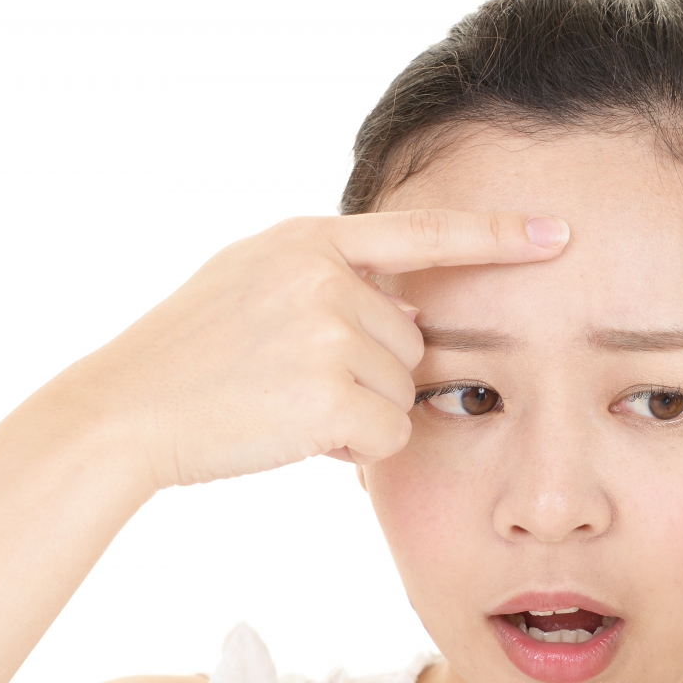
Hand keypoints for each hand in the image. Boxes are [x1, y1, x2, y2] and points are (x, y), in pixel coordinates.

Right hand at [60, 210, 569, 488]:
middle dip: (370, 376)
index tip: (558, 234)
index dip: (496, 236)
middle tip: (290, 385)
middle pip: (413, 341)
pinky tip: (293, 435)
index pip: (423, 232)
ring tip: (282, 406)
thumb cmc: (186, 358)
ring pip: (403, 393)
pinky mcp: (330, 392)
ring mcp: (329, 330)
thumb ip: (326, 278)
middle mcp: (325, 274)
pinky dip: (352, 450)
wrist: (125, 410)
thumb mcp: (249, 280)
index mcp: (309, 239)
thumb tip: (403, 310)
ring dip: (358, 415)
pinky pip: (388, 435)